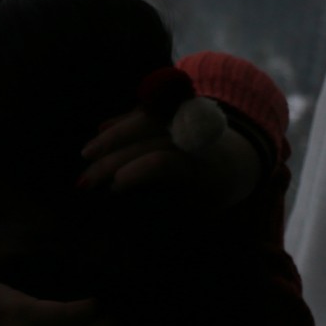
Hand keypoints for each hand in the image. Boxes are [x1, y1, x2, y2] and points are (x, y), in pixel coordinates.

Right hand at [78, 105, 259, 206]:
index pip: (164, 162)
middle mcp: (195, 136)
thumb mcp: (201, 209)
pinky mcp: (175, 108)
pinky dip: (123, 120)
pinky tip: (101, 129)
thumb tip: (133, 217)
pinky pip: (147, 109)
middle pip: (147, 141)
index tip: (114, 186)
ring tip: (87, 153)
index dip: (137, 171)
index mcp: (203, 164)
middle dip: (112, 159)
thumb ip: (173, 213)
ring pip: (145, 118)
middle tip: (86, 181)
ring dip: (113, 136)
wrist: (239, 157)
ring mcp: (185, 118)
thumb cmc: (213, 190)